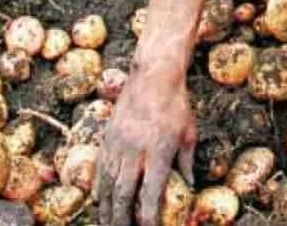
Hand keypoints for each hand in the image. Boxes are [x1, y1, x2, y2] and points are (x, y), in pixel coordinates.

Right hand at [95, 68, 196, 225]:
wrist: (153, 75)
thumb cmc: (176, 105)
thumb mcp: (189, 134)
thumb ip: (186, 163)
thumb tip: (188, 186)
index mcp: (159, 152)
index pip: (151, 193)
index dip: (148, 216)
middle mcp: (135, 151)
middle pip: (124, 193)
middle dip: (121, 218)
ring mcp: (118, 143)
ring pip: (107, 182)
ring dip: (106, 207)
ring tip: (106, 223)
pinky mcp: (108, 136)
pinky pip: (99, 167)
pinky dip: (98, 186)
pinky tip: (97, 199)